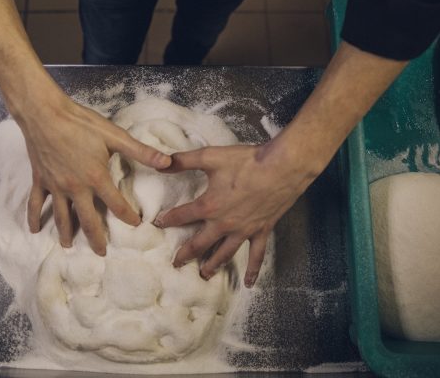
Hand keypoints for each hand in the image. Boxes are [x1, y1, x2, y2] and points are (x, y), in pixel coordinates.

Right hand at [18, 95, 171, 255]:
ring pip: (61, 216)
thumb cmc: (80, 122)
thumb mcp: (114, 135)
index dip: (128, 216)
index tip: (136, 224)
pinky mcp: (40, 180)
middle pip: (87, 220)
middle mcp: (75, 188)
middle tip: (101, 253)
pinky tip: (34, 229)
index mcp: (96, 178)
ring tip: (68, 247)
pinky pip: (36, 204)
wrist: (44, 113)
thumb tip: (167, 162)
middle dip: (96, 239)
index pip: (116, 205)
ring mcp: (55, 186)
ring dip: (66, 233)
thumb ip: (141, 152)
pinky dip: (34, 217)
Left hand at [153, 142, 319, 287]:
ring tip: (204, 275)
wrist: (282, 167)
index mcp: (209, 205)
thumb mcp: (211, 157)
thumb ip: (184, 160)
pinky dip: (253, 270)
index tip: (158, 224)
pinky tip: (249, 283)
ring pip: (224, 254)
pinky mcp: (261, 231)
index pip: (182, 216)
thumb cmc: (247, 161)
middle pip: (199, 244)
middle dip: (185, 254)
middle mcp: (224, 223)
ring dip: (212, 266)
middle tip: (175, 263)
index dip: (167, 220)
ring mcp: (243, 230)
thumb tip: (161, 162)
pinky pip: (256, 255)